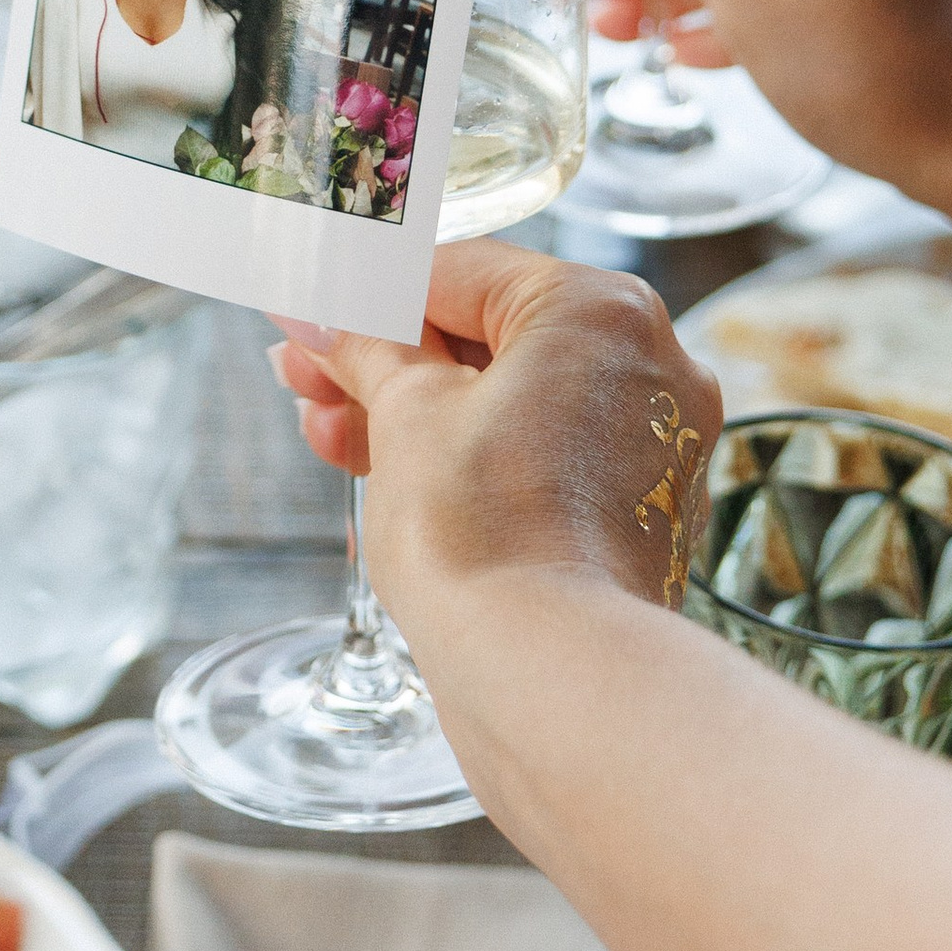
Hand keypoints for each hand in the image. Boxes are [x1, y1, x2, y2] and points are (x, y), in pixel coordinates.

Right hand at [268, 239, 721, 617]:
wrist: (550, 678)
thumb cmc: (485, 534)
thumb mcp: (405, 413)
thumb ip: (362, 345)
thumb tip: (318, 309)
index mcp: (602, 310)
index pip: (462, 272)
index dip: (367, 292)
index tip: (306, 308)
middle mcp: (647, 365)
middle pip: (487, 337)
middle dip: (383, 359)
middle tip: (303, 372)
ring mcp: (648, 444)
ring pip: (508, 401)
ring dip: (412, 411)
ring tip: (326, 433)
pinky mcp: (631, 512)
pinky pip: (535, 458)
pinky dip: (466, 460)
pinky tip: (384, 476)